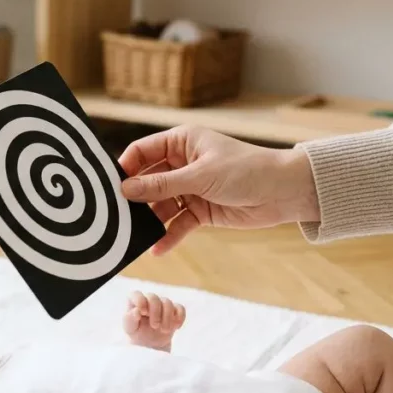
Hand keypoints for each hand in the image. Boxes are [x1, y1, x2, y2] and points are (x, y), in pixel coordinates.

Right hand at [118, 124, 318, 254]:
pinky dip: (168, 237)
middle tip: (113, 215)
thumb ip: (162, 185)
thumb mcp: (200, 176)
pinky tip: (156, 250)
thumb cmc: (247, 170)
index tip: (108, 186)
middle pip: (147, 181)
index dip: (125, 168)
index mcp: (181, 142)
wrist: (284, 192)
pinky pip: (177, 224)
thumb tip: (126, 189)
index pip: (142, 152)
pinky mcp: (200, 211)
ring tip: (131, 236)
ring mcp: (190, 189)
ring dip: (148, 221)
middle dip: (133, 199)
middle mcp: (182, 164)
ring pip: (160, 206)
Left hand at [123, 291, 185, 350]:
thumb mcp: (130, 328)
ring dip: (167, 317)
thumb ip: (130, 319)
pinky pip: (180, 308)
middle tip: (154, 326)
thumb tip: (136, 311)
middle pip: (154, 298)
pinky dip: (179, 317)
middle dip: (155, 312)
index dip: (140, 301)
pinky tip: (176, 327)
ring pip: (168, 303)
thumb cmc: (137, 333)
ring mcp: (162, 304)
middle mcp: (148, 300)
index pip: (136, 294)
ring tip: (164, 330)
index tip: (143, 312)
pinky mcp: (174, 310)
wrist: (150, 343)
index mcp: (134, 302)